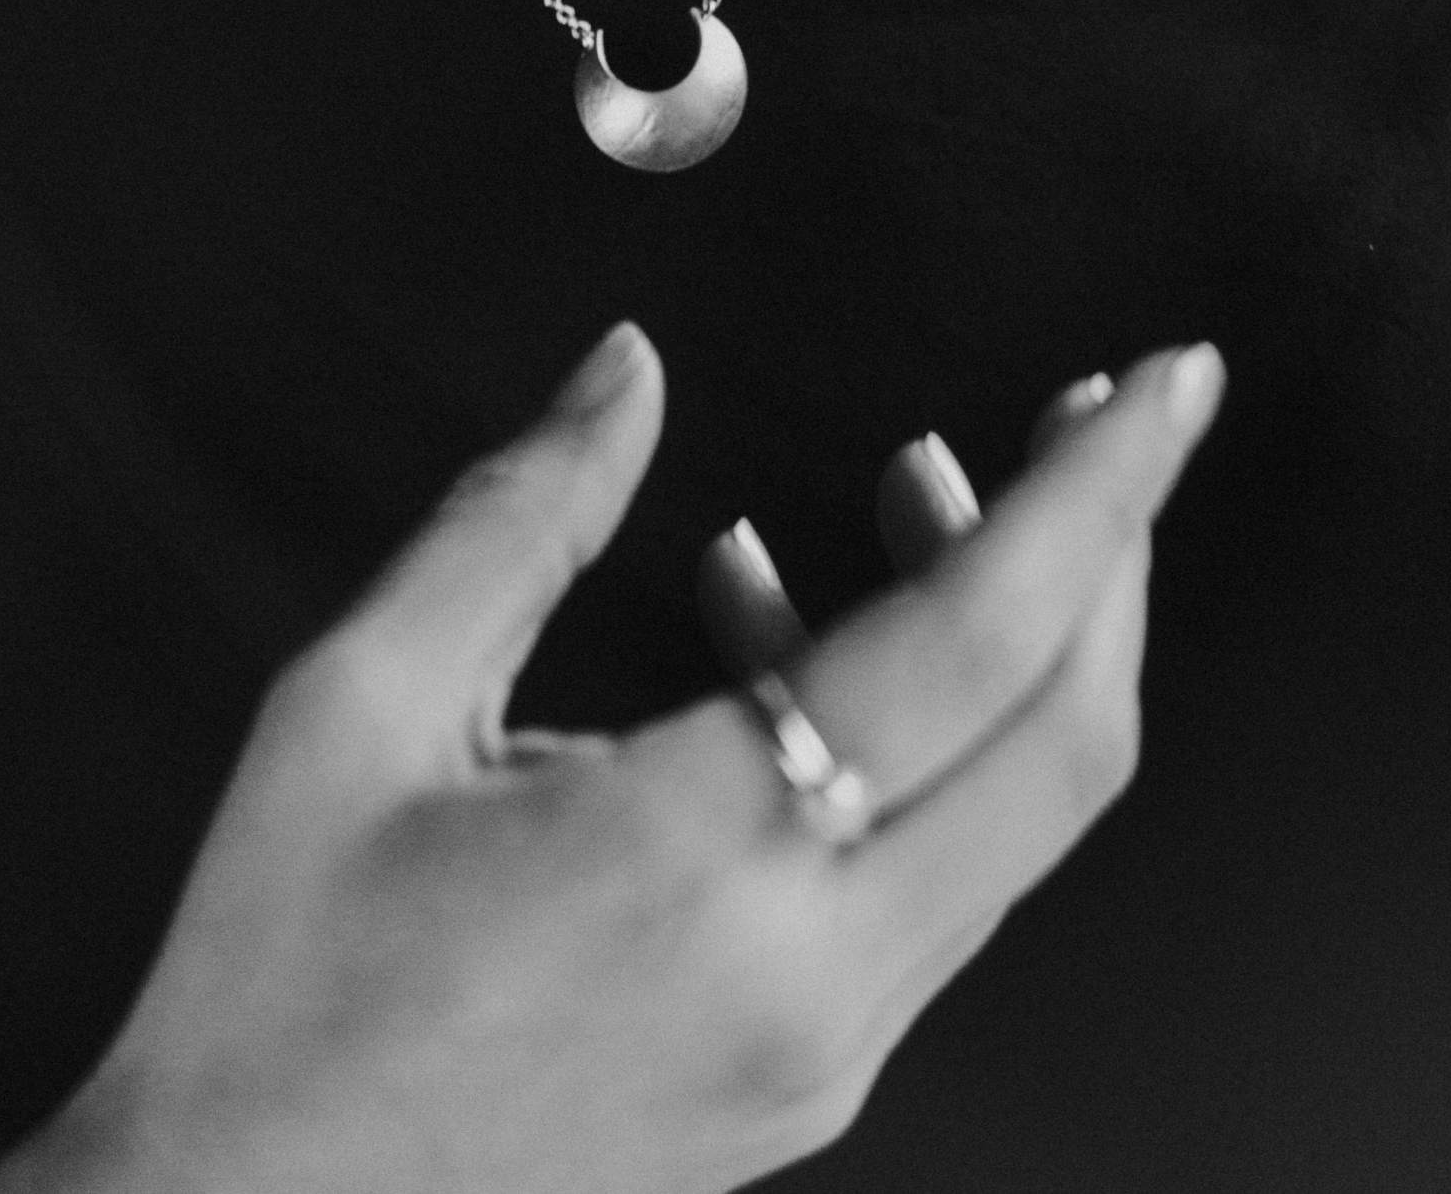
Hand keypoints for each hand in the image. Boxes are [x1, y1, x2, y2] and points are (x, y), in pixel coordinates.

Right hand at [0, 326, 1220, 1193]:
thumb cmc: (277, 987)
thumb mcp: (355, 711)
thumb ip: (520, 518)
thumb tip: (628, 369)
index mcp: (698, 860)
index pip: (978, 641)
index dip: (1097, 490)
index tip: (1173, 381)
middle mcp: (809, 974)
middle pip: (1062, 739)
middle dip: (1104, 550)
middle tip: (1085, 414)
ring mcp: (826, 1049)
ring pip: (1014, 814)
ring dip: (1007, 634)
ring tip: (922, 481)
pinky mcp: (807, 1080)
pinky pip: (927, 876)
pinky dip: (914, 736)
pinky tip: (784, 632)